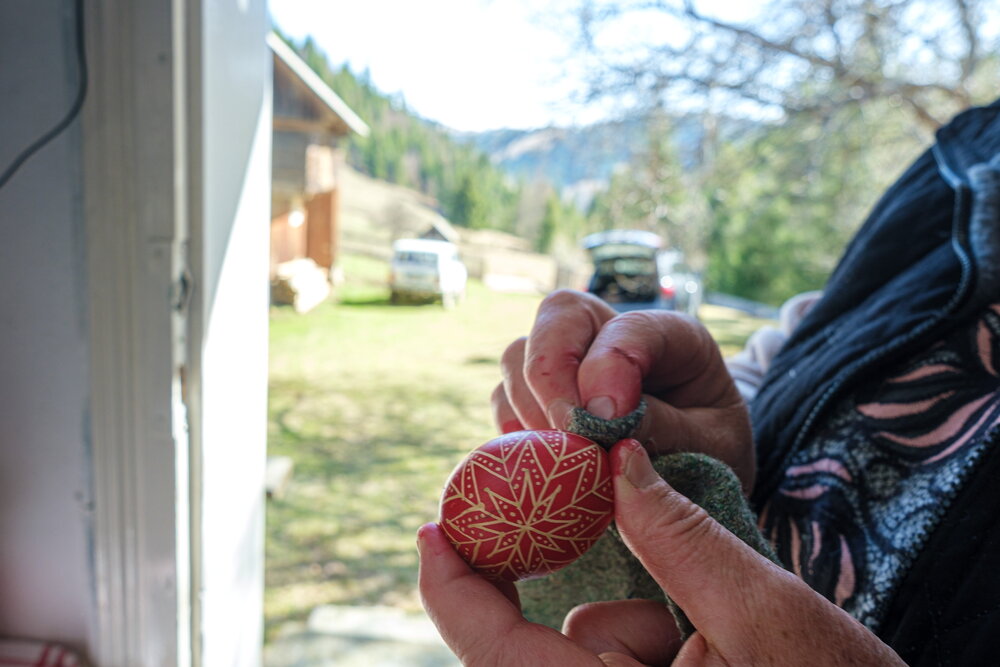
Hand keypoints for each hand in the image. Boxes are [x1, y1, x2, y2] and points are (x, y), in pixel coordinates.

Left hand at [419, 440, 904, 665]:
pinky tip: (713, 646)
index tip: (430, 529)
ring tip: (720, 635)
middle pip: (537, 642)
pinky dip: (651, 637)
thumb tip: (618, 460)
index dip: (452, 590)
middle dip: (578, 588)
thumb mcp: (767, 613)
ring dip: (638, 619)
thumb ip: (682, 539)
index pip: (497, 652)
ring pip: (591, 643)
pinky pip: (618, 658)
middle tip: (590, 507)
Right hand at [492, 289, 753, 490]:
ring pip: (519, 354)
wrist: (702, 478)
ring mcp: (571, 362)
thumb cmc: (714, 455)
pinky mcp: (541, 397)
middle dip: (552, 373)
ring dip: (531, 407)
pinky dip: (515, 430)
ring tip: (562, 460)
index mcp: (673, 336)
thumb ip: (667, 429)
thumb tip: (604, 421)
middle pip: (559, 315)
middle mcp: (612, 335)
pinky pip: (505, 399)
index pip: (630, 327)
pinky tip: (546, 465)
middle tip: (566, 434)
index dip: (610, 365)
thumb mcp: (713, 447)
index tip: (609, 419)